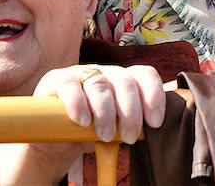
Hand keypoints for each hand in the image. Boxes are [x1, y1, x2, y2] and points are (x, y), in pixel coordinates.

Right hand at [0, 63, 166, 184]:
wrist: (55, 140)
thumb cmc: (91, 133)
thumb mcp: (116, 129)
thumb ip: (134, 124)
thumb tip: (159, 129)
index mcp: (124, 80)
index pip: (146, 75)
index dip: (154, 96)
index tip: (155, 123)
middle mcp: (106, 72)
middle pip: (125, 81)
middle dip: (131, 112)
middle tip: (129, 137)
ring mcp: (82, 72)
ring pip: (99, 84)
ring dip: (106, 112)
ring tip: (105, 136)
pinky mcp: (57, 79)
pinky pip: (70, 85)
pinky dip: (78, 104)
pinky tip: (82, 122)